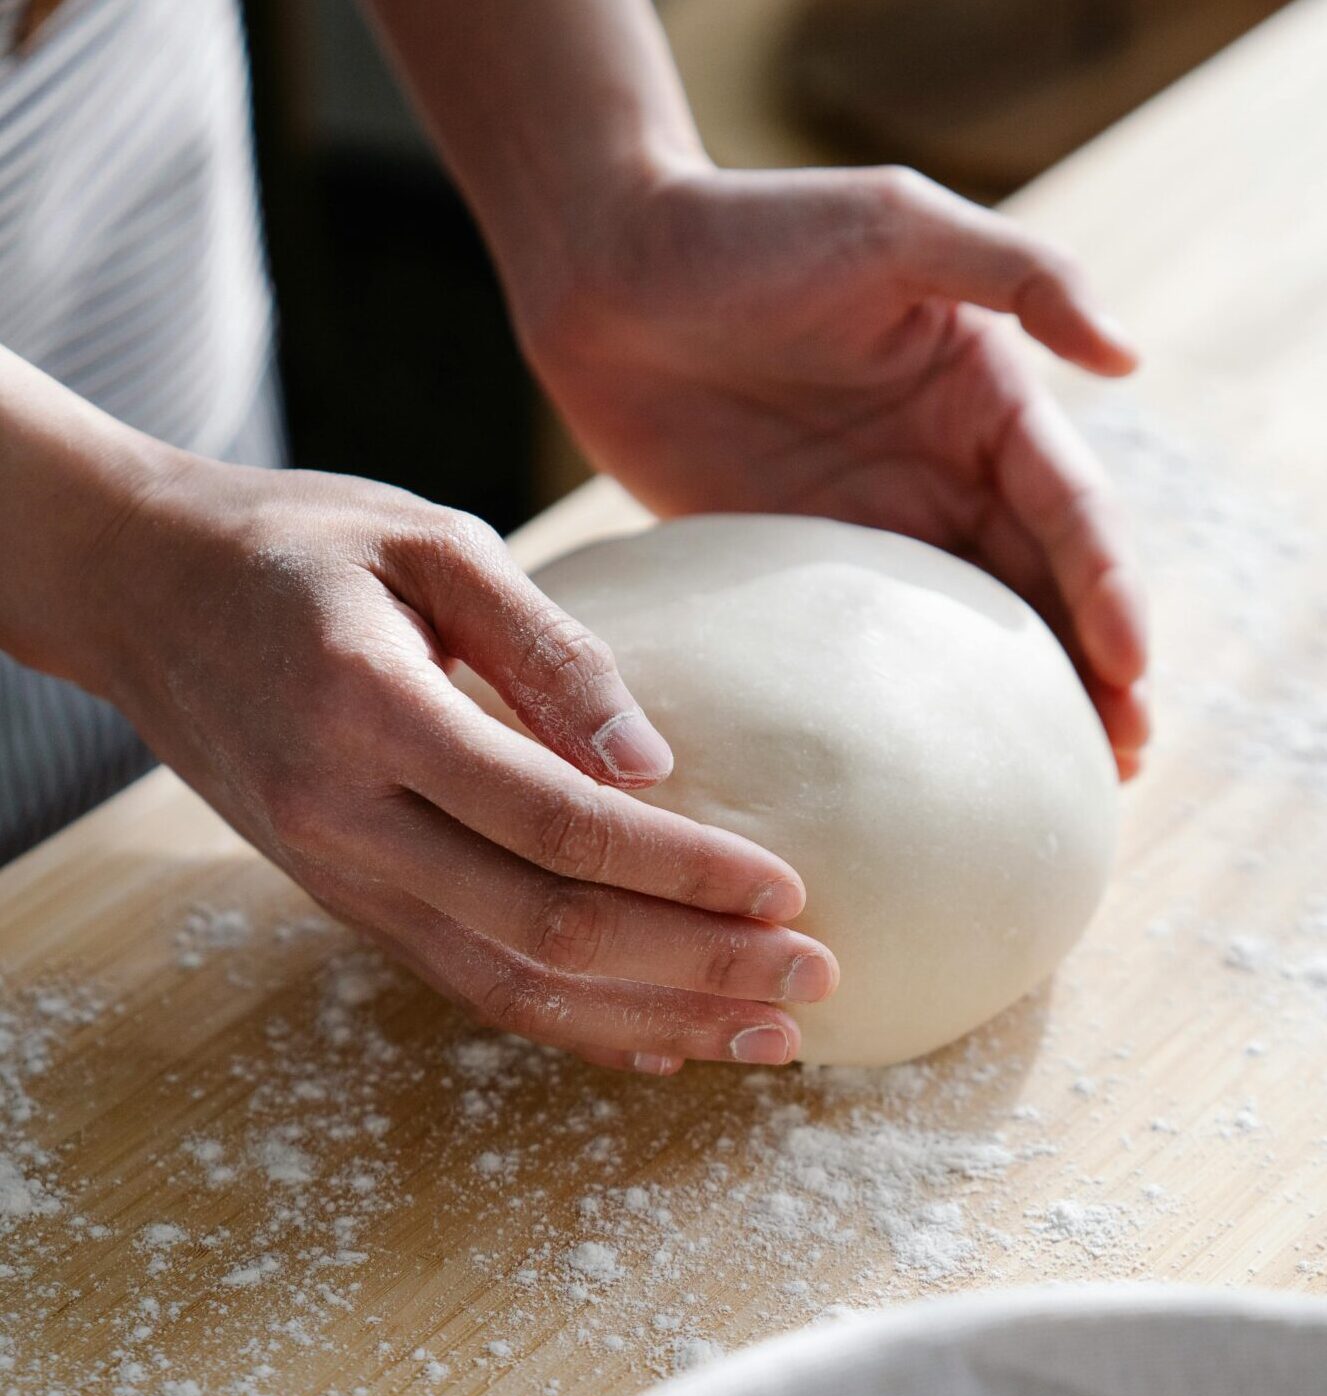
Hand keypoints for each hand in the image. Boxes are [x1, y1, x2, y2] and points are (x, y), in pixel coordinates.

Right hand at [89, 456, 838, 1074]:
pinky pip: (467, 981)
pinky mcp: (345, 897)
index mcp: (371, 713)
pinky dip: (570, 1023)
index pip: (558, 825)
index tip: (788, 890)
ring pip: (510, 983)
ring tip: (765, 1034)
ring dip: (648, 1019)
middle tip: (814, 980)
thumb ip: (547, 650)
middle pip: (546, 931)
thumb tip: (653, 763)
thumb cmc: (298, 546)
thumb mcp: (429, 544)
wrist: (142, 591)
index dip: (682, 870)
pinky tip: (656, 1040)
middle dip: (693, 967)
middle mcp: (346, 820)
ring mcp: (338, 875)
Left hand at [517, 161, 1149, 777]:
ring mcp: (868, 525)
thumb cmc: (748, 230)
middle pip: (1038, 587)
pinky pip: (864, 644)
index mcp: (984, 399)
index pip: (1069, 512)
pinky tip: (926, 762)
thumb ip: (1015, 273)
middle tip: (1116, 760)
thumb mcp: (893, 227)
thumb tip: (1130, 357)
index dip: (1107, 591)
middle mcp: (941, 471)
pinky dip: (910, 702)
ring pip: (966, 632)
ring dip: (1016, 703)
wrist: (608, 277)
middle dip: (1089, 671)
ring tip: (1059, 782)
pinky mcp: (795, 564)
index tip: (1128, 672)